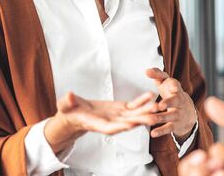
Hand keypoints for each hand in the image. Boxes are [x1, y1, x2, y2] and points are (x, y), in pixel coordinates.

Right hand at [45, 91, 165, 153]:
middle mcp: (111, 122)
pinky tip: (150, 95)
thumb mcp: (65, 105)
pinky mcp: (121, 109)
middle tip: (154, 118)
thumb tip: (68, 95)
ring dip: (146, 111)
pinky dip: (142, 101)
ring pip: (134, 115)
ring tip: (158, 106)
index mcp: (97, 124)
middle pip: (127, 123)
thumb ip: (67, 102)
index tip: (130, 125)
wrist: (76, 113)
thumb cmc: (70, 111)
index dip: (120, 126)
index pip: (110, 127)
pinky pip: (133, 105)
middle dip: (141, 121)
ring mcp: (117, 116)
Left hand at [146, 67, 196, 139]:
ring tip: (152, 119)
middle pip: (175, 101)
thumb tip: (146, 70)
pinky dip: (161, 131)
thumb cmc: (172, 94)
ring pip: (170, 116)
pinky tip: (153, 133)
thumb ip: (157, 75)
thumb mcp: (167, 83)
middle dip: (168, 103)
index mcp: (176, 89)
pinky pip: (168, 128)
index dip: (173, 85)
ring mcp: (178, 113)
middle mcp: (179, 100)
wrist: (189, 113)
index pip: (175, 84)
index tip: (172, 86)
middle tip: (160, 105)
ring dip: (161, 117)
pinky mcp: (175, 125)